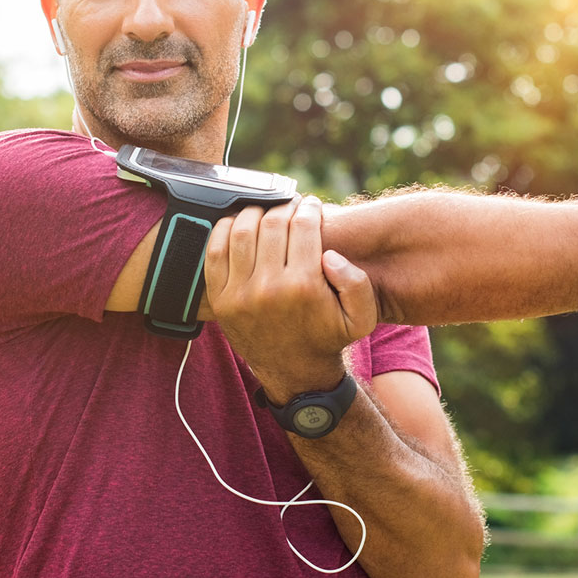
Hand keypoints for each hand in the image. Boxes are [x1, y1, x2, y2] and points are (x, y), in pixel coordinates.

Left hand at [205, 195, 376, 402]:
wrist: (295, 372)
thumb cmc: (328, 338)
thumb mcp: (362, 317)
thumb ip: (357, 283)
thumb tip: (329, 254)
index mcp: (304, 287)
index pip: (303, 226)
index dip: (309, 208)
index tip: (311, 205)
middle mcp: (269, 288)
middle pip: (273, 223)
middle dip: (285, 208)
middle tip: (291, 208)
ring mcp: (240, 293)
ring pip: (243, 231)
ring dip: (256, 213)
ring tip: (267, 213)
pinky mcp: (220, 298)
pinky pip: (215, 250)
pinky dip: (225, 229)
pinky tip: (240, 225)